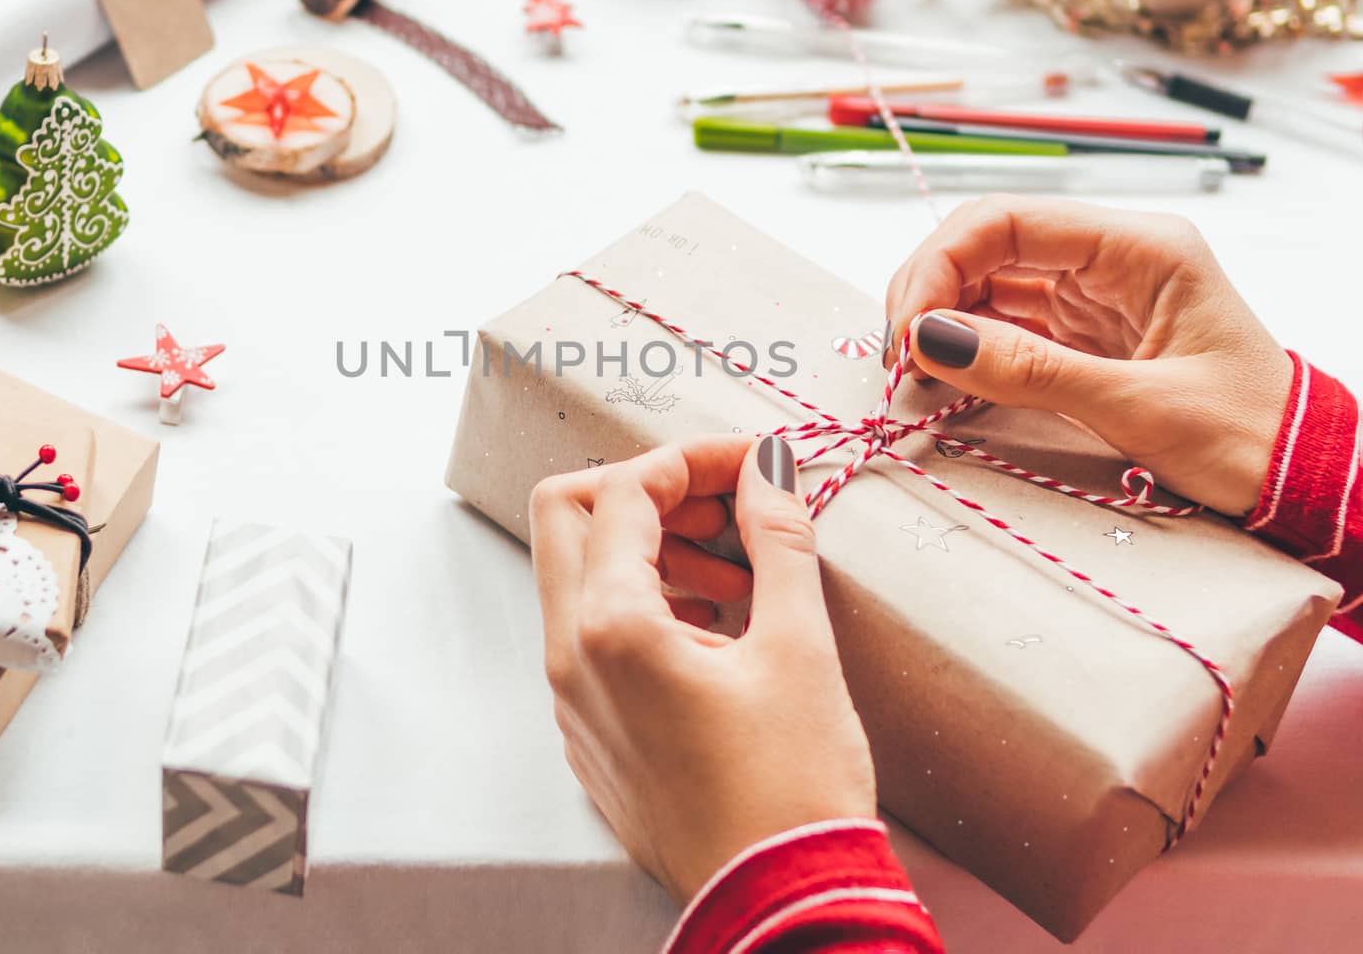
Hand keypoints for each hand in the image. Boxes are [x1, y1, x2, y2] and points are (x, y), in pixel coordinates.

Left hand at [529, 434, 875, 902]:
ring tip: (737, 574)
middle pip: (566, 517)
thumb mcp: (800, 648)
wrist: (781, 906)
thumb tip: (769, 469)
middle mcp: (570, 659)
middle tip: (726, 504)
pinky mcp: (591, 734)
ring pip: (579, 579)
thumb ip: (778, 540)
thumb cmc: (793, 790)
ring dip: (648, 550)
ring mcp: (572, 701)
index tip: (754, 462)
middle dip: (646, 492)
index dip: (692, 460)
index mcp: (611, 629)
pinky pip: (593, 638)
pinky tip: (720, 629)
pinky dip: (644, 605)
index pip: (624, 492)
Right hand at [884, 196, 1290, 516]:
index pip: (1006, 221)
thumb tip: (928, 338)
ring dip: (941, 318)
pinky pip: (1005, 323)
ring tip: (916, 370)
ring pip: (987, 282)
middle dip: (930, 290)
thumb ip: (1029, 371)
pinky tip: (945, 373)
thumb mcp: (1139, 409)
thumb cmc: (1249, 441)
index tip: (907, 328)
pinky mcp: (1084, 333)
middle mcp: (1113, 257)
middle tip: (901, 355)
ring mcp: (1096, 294)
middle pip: (987, 243)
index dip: (939, 265)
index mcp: (1141, 248)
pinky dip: (966, 345)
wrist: (1304, 482)